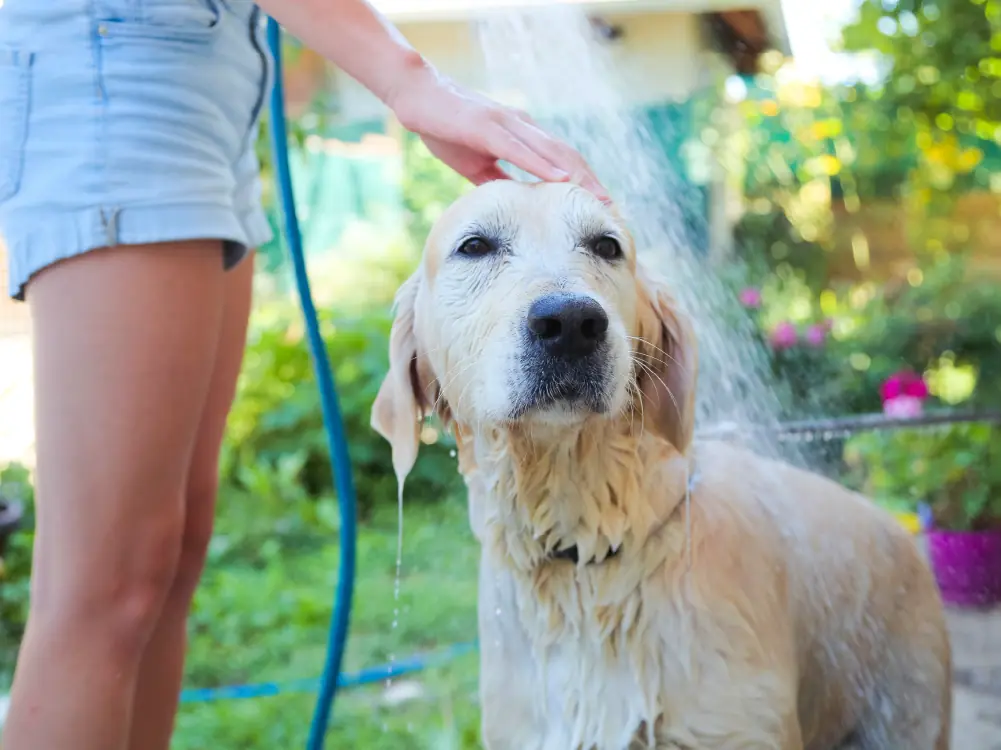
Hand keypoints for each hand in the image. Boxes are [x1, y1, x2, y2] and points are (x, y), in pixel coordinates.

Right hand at [388, 64, 608, 201]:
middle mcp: (521, 127)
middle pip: (565, 156)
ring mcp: (507, 125)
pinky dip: (544, 167)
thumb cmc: (445, 128)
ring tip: (596, 197)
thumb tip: (511, 201)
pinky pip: (521, 151)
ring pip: (551, 153)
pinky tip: (561, 180)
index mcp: (520, 136)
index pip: (559, 161)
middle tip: (610, 207)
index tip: (598, 204)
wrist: (417, 96)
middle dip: (589, 182)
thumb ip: (496, 179)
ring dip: (577, 176)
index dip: (581, 182)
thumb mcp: (475, 162)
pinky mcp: (489, 128)